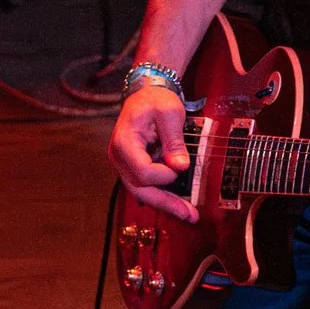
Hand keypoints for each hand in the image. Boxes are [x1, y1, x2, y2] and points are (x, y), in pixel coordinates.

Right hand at [109, 85, 196, 223]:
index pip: (142, 171)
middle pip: (139, 189)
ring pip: (141, 192)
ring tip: (188, 214)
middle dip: (166, 203)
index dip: (163, 175)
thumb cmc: (156, 99)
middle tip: (191, 215)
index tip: (180, 166)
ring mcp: (123, 163)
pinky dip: (162, 195)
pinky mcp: (132, 167)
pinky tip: (178, 204)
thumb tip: (180, 167)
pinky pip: (145, 186)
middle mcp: (119, 156)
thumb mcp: (169, 113)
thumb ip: (174, 140)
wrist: (145, 93)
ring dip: (165, 203)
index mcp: (124, 141)